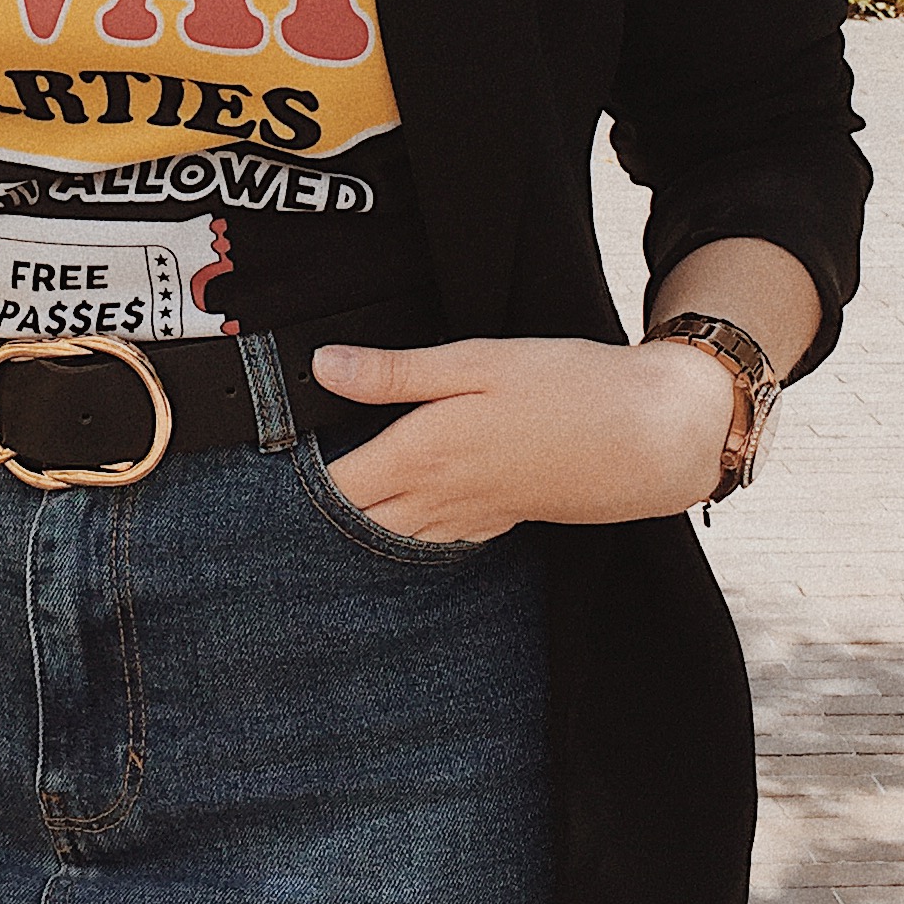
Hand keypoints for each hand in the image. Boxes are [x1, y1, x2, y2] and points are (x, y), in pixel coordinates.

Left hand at [306, 334, 737, 537]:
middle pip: (356, 525)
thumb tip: (323, 368)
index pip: (335, 487)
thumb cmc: (566, 386)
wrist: (650, 435)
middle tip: (264, 533)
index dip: (291, 489)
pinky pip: (434, 544)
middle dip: (313, 525)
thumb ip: (396, 372)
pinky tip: (392, 534)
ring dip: (355, 539)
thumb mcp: (476, 360)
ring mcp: (471, 515)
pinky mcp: (499, 519)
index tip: (253, 487)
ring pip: (392, 542)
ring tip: (312, 538)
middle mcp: (440, 497)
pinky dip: (403, 543)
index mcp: (423, 453)